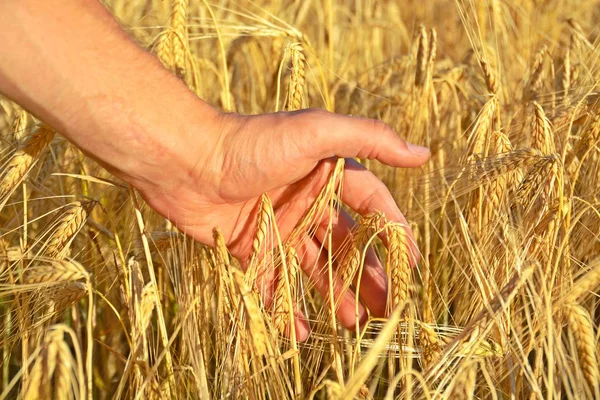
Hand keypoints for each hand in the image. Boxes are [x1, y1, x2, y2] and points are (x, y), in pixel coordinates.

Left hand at [134, 108, 429, 339]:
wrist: (186, 161)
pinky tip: (302, 331)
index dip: (394, 233)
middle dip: (369, 273)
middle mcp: (306, 202)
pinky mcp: (251, 247)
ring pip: (315, 266)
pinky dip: (286, 307)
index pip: (371, 206)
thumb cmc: (253, 144)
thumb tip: (422, 154)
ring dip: (335, 293)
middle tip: (389, 306)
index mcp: (327, 175)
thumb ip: (368, 139)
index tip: (411, 265)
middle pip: (347, 243)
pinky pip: (274, 282)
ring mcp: (279, 227)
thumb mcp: (316, 132)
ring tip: (355, 322)